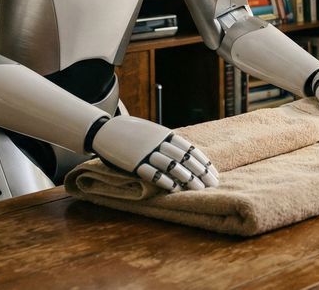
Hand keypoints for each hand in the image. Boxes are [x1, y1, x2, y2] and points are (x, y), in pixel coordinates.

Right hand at [88, 115, 217, 191]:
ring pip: (171, 166)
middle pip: (183, 158)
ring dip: (187, 178)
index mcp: (164, 134)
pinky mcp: (133, 163)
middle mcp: (157, 142)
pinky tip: (175, 189)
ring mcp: (145, 152)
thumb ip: (167, 141)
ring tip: (198, 189)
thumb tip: (188, 154)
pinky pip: (151, 173)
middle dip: (200, 172)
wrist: (105, 130)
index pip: (189, 149)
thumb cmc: (131, 133)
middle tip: (211, 184)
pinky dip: (165, 181)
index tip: (213, 173)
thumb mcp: (152, 131)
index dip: (203, 162)